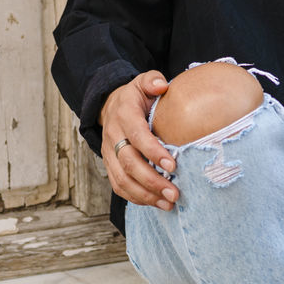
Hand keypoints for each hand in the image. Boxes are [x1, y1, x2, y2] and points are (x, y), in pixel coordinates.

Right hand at [99, 71, 178, 210]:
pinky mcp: (110, 166)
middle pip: (129, 163)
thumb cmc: (135, 97)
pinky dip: (137, 198)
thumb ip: (152, 80)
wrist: (110, 106)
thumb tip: (162, 85)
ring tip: (168, 203)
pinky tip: (156, 203)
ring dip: (146, 195)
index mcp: (124, 115)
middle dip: (152, 181)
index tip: (173, 165)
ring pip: (122, 180)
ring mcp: (109, 154)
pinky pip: (119, 187)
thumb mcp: (142, 82)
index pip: (137, 136)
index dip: (153, 152)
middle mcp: (113, 136)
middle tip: (174, 192)